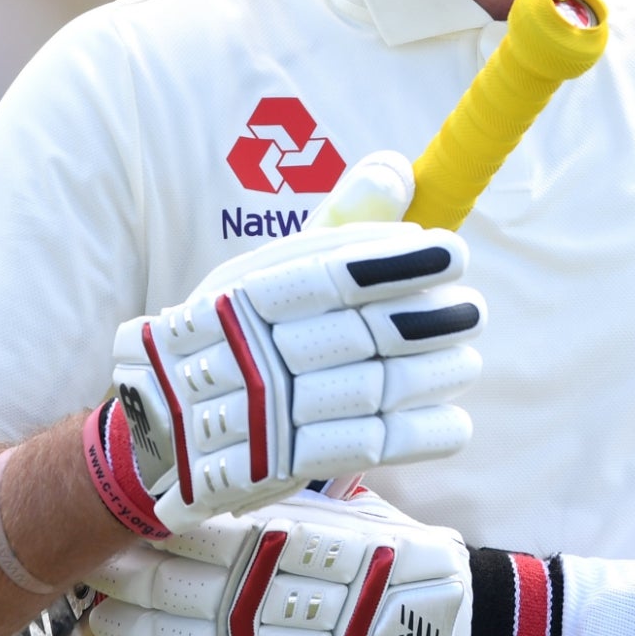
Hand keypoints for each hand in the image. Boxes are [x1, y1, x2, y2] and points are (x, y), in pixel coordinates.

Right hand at [82, 153, 482, 536]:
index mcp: (243, 294)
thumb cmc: (230, 336)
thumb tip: (394, 171)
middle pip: (358, 335)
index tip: (453, 252)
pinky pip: (366, 448)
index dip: (397, 263)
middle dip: (427, 322)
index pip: (329, 273)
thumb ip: (334, 227)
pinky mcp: (280, 465)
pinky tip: (454, 420)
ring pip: (371, 391)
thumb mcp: (263, 274)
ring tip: (466, 359)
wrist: (161, 430)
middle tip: (472, 312)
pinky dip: (419, 435)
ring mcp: (263, 413)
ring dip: (432, 375)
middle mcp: (249, 350)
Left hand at [87, 491, 471, 635]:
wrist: (456, 632)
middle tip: (89, 563)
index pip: (203, 533)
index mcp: (299, 540)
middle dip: (128, 579)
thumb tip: (219, 466)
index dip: (150, 530)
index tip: (112, 518)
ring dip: (135, 631)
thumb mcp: (349, 506)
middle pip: (183, 587)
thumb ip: (286, 495)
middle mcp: (285, 596)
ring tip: (102, 615)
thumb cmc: (400, 556)